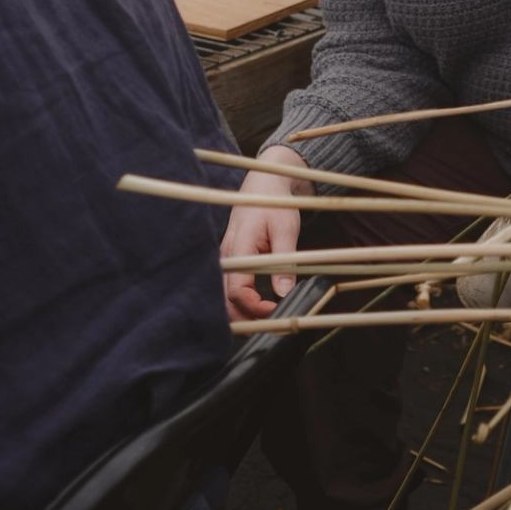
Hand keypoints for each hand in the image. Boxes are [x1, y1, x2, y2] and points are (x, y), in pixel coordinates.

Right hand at [220, 145, 312, 321]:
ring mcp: (224, 259)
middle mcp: (225, 257)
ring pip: (224, 296)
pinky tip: (257, 306)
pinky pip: (228, 286)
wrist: (263, 183)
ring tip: (265, 320)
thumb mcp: (285, 229)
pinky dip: (240, 301)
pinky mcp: (229, 259)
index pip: (238, 292)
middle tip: (269, 326)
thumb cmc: (274, 203)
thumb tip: (284, 292)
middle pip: (225, 300)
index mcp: (238, 248)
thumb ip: (284, 260)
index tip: (276, 312)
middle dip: (244, 318)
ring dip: (241, 312)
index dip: (255, 308)